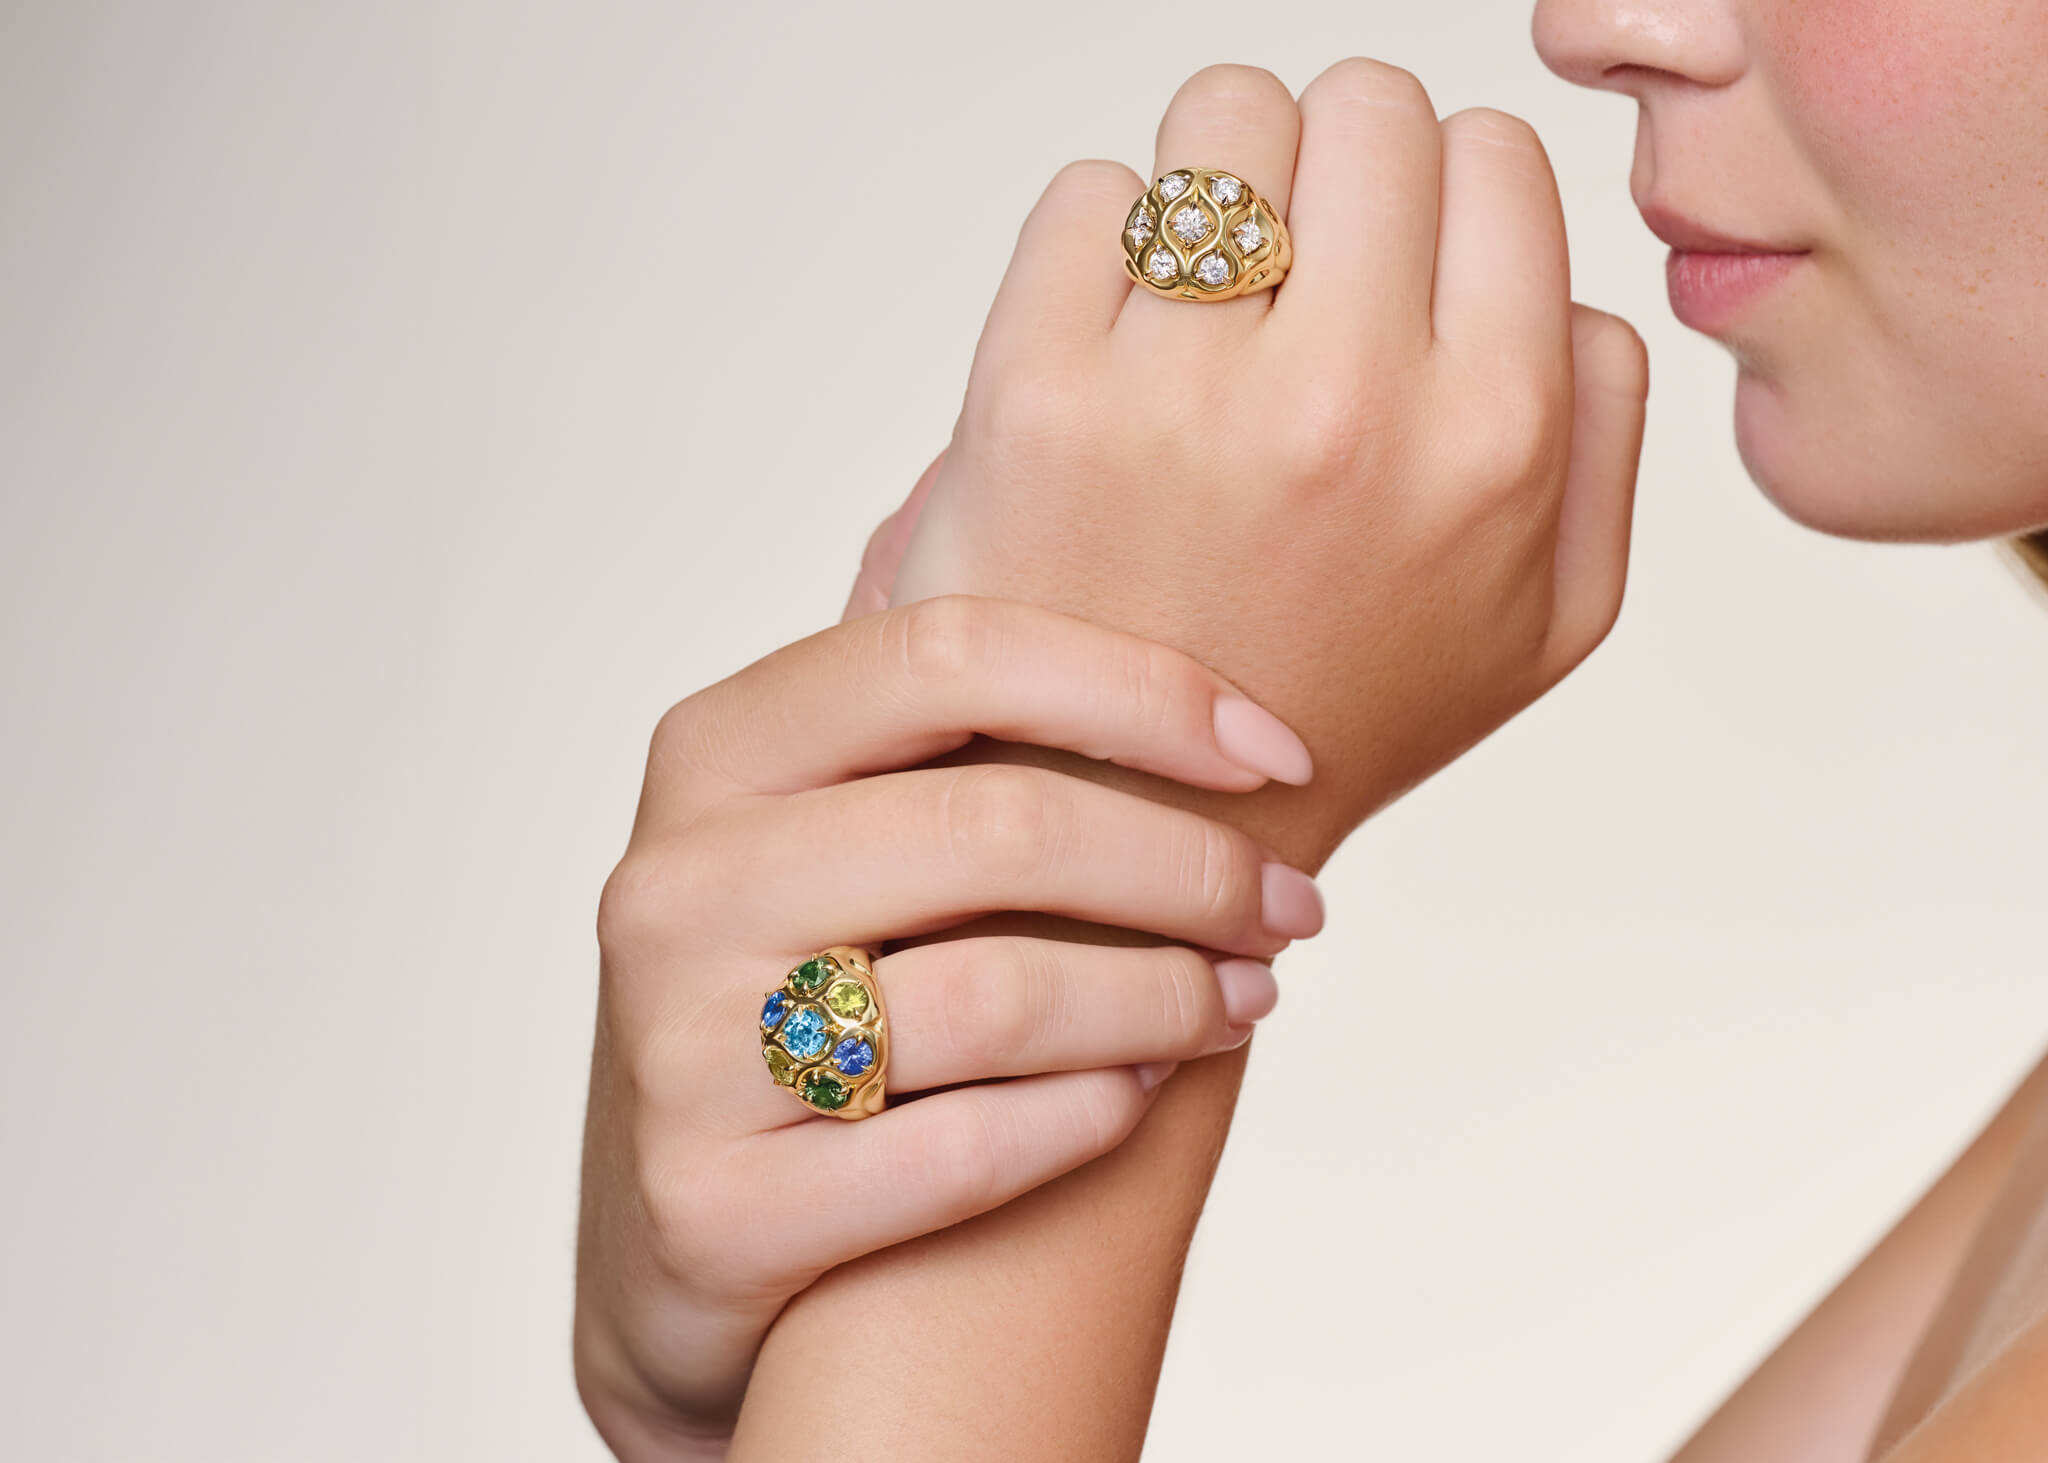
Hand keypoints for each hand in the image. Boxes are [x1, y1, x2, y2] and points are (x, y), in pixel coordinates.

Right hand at [574, 596, 1319, 1458]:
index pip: (949, 654)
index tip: (1279, 750)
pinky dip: (1090, 1117)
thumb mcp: (815, 822)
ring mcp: (680, 1052)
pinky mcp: (715, 1207)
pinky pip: (964, 1151)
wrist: (685, 1238)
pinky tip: (1146, 1095)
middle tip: (1291, 905)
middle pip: (999, 828)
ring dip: (1168, 997)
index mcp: (714, 754)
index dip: (1141, 689)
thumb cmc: (794, 989)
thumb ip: (909, 693)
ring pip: (997, 997)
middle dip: (1190, 866)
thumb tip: (988, 478)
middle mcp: (677, 886)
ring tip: (1249, 997)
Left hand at [890, 60, 1648, 863]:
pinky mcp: (1036, 394)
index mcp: (1492, 436)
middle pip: (1363, 103)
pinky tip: (1118, 352)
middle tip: (1296, 277)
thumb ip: (1601, 423)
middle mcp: (1345, 399)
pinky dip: (1103, 246)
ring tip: (1206, 305)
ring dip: (1216, 186)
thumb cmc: (1335, 712)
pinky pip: (1089, 196)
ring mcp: (1181, 393)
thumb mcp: (1551, 617)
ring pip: (1223, 114)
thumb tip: (1560, 274)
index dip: (1440, 199)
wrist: (1138, 830)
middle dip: (1333, 169)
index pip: (1491, 151)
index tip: (1395, 268)